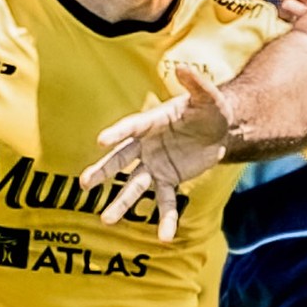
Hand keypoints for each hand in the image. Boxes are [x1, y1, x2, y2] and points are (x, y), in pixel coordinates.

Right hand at [81, 67, 233, 240]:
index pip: (131, 127)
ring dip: (121, 202)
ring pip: (134, 186)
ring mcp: (155, 165)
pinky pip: (165, 202)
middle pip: (121, 160)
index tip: (100, 140)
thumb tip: (186, 69)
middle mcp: (147, 145)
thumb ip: (197, 84)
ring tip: (105, 219)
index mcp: (152, 121)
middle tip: (84, 183)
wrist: (221, 129)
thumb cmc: (211, 108)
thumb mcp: (208, 96)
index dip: (117, 132)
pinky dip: (165, 219)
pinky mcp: (168, 180)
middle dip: (104, 171)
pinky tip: (164, 237)